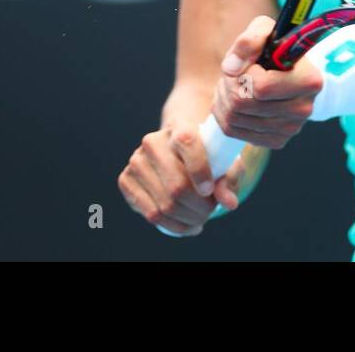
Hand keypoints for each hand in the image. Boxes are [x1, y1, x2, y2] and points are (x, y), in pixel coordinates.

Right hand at [118, 123, 245, 235]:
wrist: (177, 151)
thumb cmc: (207, 157)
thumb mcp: (225, 163)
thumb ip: (228, 180)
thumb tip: (229, 203)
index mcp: (179, 128)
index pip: (187, 143)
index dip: (199, 170)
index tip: (209, 190)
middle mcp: (153, 142)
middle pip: (177, 186)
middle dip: (200, 207)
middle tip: (211, 210)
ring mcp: (136, 161)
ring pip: (165, 205)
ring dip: (189, 219)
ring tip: (200, 218)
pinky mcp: (126, 180)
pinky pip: (151, 215)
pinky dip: (174, 226)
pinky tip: (186, 223)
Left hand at [210, 15, 324, 150]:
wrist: (287, 73)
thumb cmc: (276, 50)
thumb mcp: (265, 31)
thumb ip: (249, 40)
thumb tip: (231, 68)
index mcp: (309, 81)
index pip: (261, 87)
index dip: (245, 73)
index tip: (251, 64)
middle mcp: (304, 109)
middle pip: (242, 103)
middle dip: (230, 84)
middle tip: (236, 74)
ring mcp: (291, 129)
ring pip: (234, 118)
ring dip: (225, 98)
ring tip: (235, 85)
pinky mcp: (276, 140)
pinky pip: (234, 131)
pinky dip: (226, 115)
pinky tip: (236, 102)